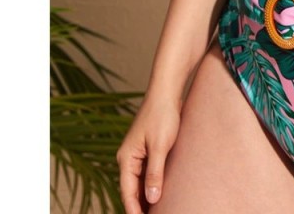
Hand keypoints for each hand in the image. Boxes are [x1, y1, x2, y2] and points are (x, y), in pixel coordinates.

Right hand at [116, 93, 181, 212]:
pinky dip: (152, 183)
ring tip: (159, 210)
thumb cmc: (163, 115)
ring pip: (140, 182)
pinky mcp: (148, 148)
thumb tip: (151, 199)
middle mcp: (128, 158)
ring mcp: (137, 153)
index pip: (128, 192)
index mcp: (126, 158)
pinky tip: (160, 192)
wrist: (167, 91)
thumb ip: (155, 173)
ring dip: (147, 196)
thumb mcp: (160, 146)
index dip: (135, 210)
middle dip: (141, 206)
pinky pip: (147, 172)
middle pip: (132, 190)